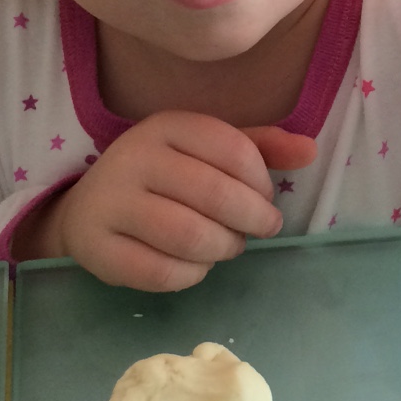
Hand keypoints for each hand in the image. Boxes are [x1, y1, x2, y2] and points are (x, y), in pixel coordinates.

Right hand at [13, 113, 316, 290]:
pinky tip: (198, 266)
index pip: (235, 150)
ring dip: (224, 248)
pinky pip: (160, 272)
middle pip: (215, 194)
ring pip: (189, 236)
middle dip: (252, 219)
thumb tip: (310, 150)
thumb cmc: (167, 176)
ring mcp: (110, 202)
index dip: (262, 182)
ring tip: (229, 246)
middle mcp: (134, 157)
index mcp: (168, 125)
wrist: (90, 208)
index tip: (265, 196)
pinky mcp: (96, 248)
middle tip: (260, 229)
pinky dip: (192, 275)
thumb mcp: (209, 151)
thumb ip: (261, 147)